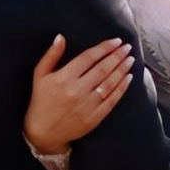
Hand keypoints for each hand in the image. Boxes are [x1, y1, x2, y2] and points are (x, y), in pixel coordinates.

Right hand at [26, 32, 136, 152]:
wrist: (43, 132)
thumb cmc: (41, 100)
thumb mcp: (40, 75)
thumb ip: (51, 55)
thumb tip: (61, 36)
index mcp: (63, 78)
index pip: (88, 58)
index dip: (104, 48)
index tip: (116, 41)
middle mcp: (76, 90)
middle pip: (102, 69)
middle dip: (117, 56)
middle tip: (127, 47)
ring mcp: (86, 105)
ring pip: (109, 83)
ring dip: (122, 70)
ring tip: (130, 60)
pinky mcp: (94, 118)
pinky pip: (111, 100)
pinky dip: (121, 88)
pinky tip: (128, 78)